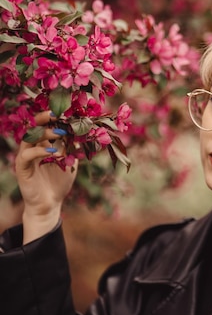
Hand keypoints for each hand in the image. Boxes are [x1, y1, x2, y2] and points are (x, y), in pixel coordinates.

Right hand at [15, 112, 77, 241]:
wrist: (50, 204)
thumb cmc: (59, 182)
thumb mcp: (71, 162)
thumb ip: (75, 149)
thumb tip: (87, 134)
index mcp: (43, 143)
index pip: (45, 125)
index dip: (54, 117)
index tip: (67, 111)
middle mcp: (32, 147)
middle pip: (34, 126)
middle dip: (45, 118)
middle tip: (58, 113)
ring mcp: (25, 156)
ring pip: (30, 138)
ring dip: (45, 133)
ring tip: (60, 132)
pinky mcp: (22, 168)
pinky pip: (27, 155)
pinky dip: (40, 151)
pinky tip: (53, 151)